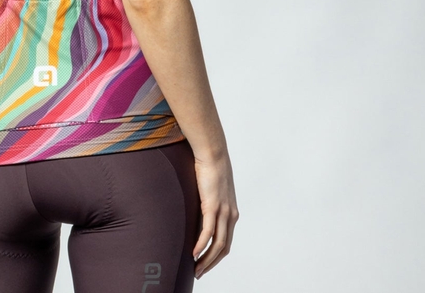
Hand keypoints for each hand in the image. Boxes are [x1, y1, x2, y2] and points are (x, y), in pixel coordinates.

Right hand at [192, 153, 238, 278]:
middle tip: (199, 273)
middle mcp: (230, 215)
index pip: (226, 242)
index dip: (216, 256)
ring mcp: (223, 211)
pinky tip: (193, 253)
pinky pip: (208, 232)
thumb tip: (196, 210)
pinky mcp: (213, 206)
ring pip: (217, 244)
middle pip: (223, 248)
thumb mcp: (210, 189)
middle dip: (211, 263)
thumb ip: (207, 202)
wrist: (213, 152)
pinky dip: (201, 245)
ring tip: (196, 269)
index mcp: (231, 212)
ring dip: (206, 259)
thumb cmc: (209, 167)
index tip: (205, 263)